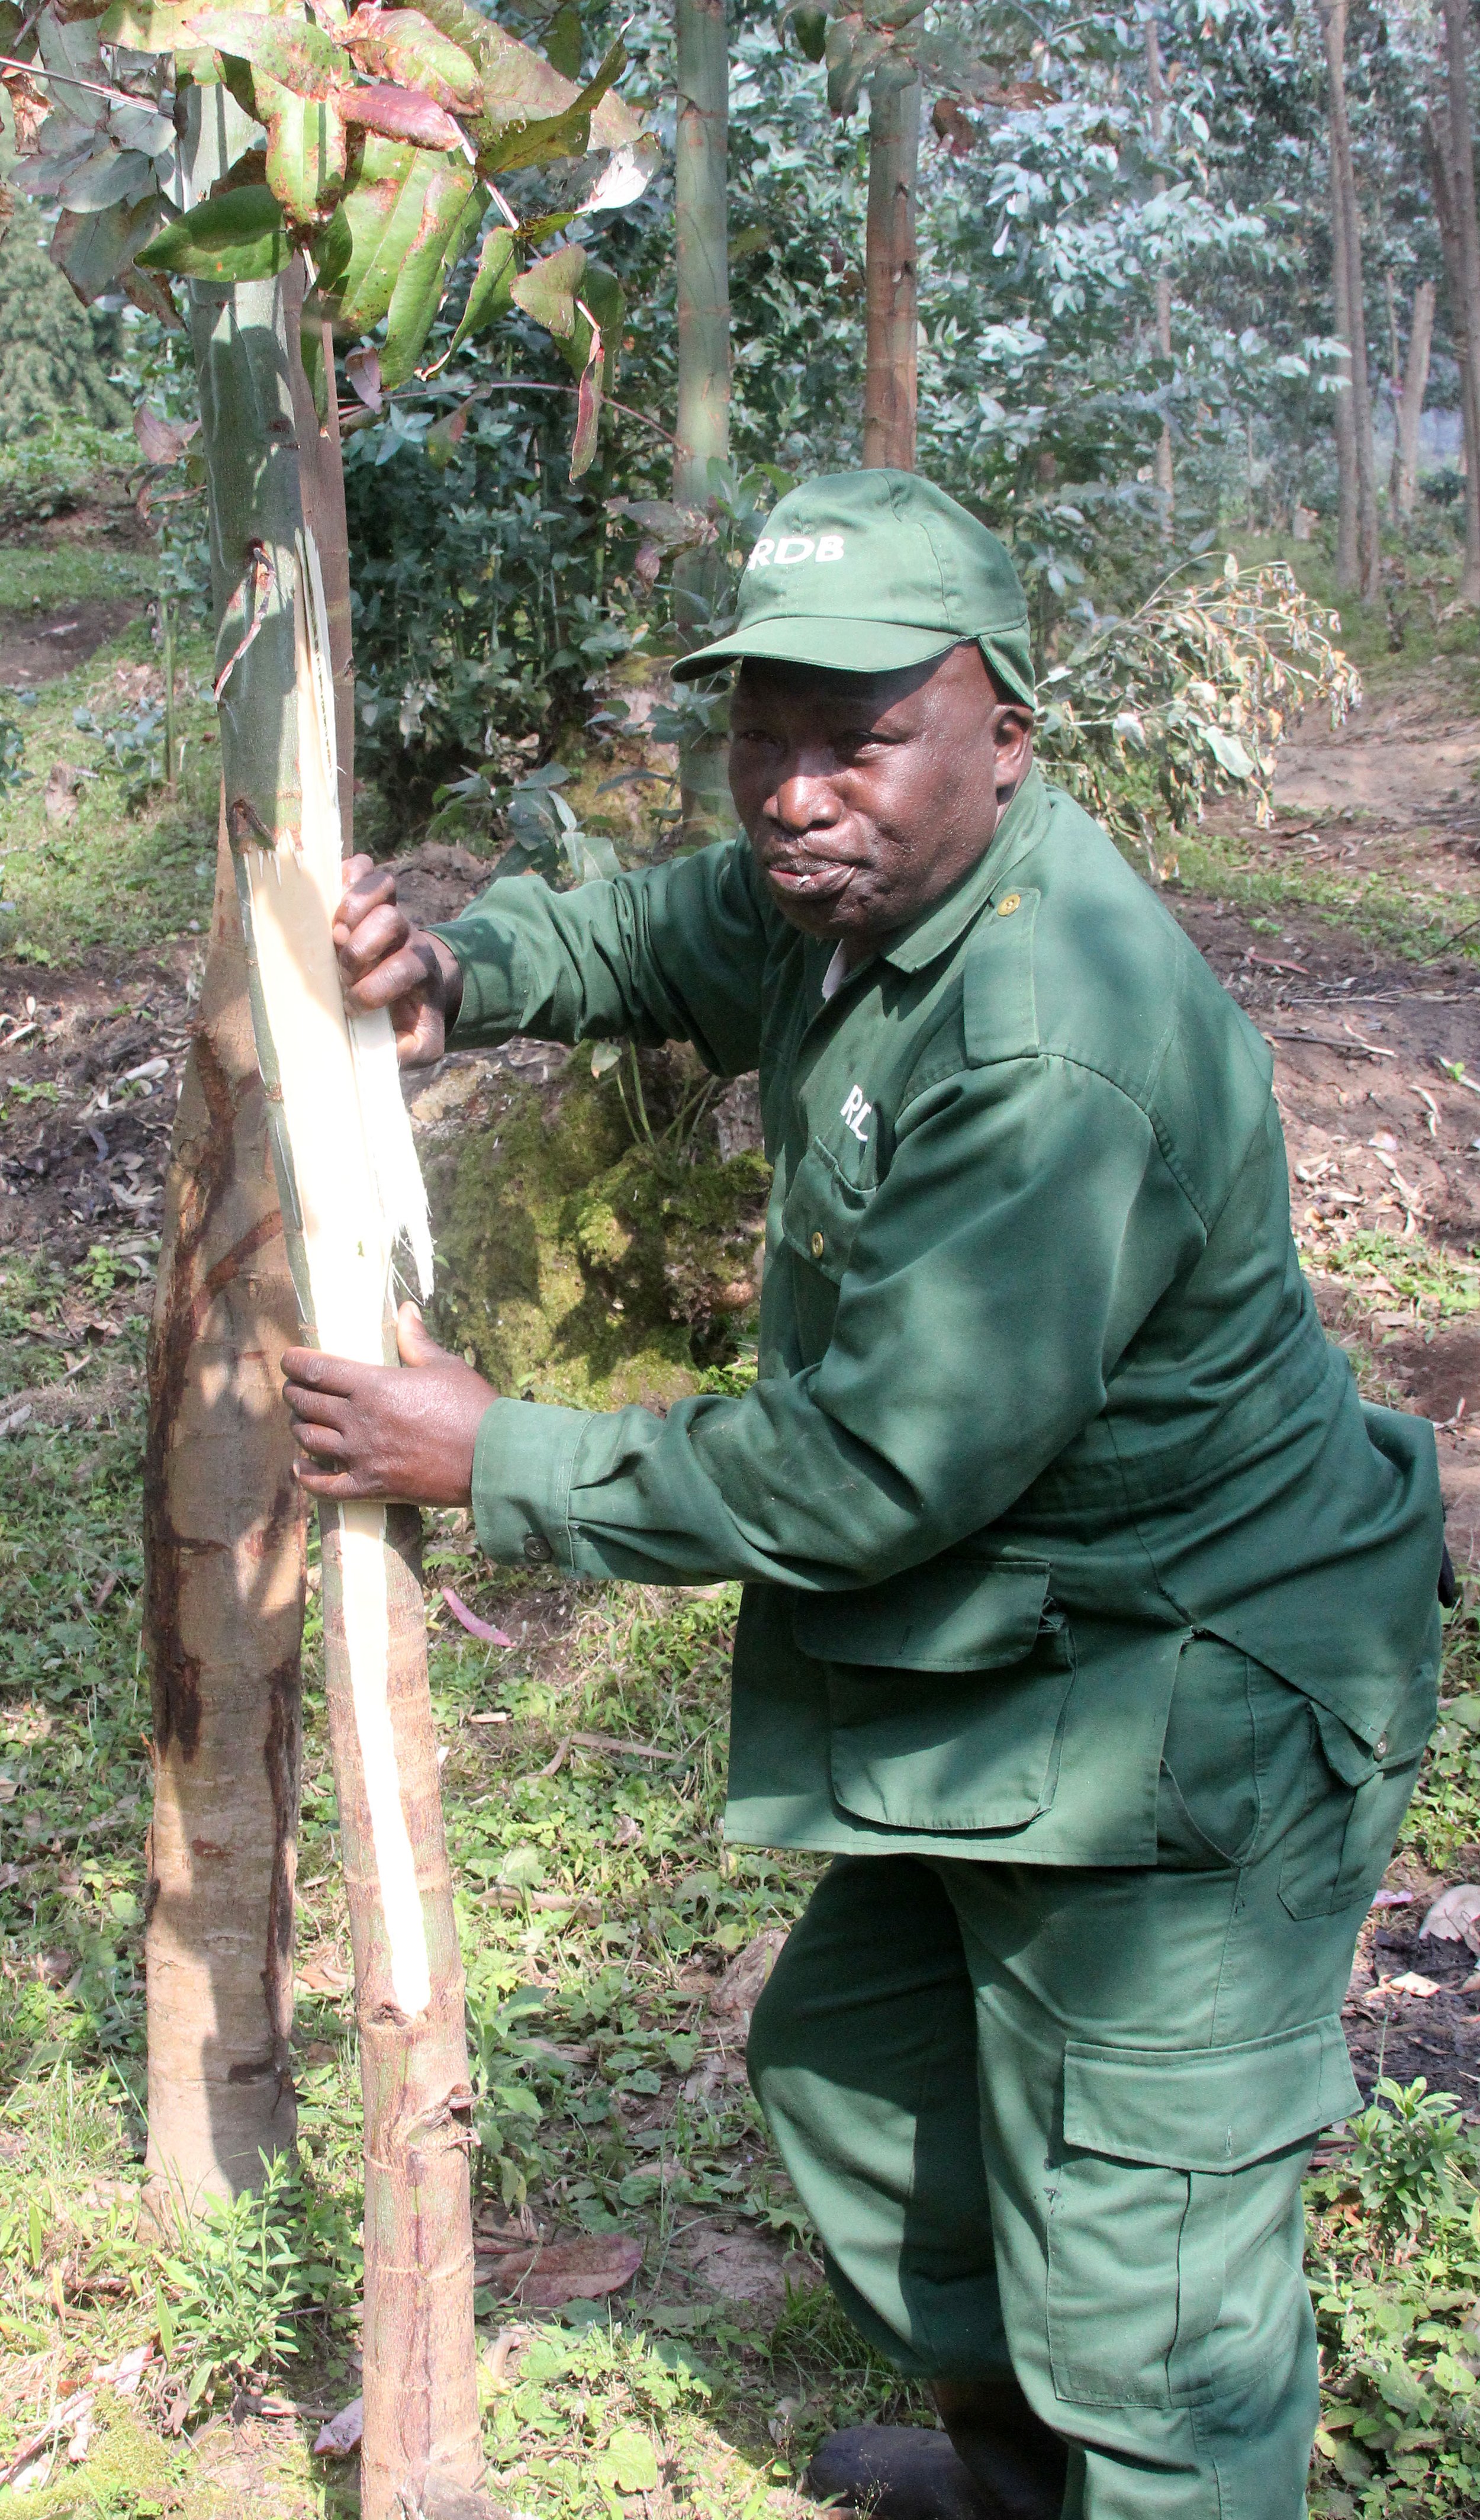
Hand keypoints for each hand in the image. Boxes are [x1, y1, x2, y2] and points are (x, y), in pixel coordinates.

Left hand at [283, 1303, 495, 1505]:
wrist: (492, 1459)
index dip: (295, 1362)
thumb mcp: (445, 1365)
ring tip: (302, 1420)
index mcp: (373, 1385)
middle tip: (295, 1388)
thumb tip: (406, 1309)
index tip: (289, 1359)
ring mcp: (361, 1456)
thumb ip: (416, 1340)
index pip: (316, 1369)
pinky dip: (306, 1477)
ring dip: (298, 1427)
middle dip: (294, 1392)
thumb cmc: (473, 1407)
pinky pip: (324, 1487)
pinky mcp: (371, 1487)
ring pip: (309, 1440)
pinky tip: (300, 1468)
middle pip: (306, 1403)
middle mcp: (359, 1420)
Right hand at [333, 853, 463, 1066]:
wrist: (420, 982)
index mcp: (421, 969)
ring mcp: (390, 909)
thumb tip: (391, 1051)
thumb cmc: (409, 1013)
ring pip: (379, 887)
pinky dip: (346, 876)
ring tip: (335, 938)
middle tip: (344, 972)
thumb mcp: (421, 1042)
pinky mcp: (372, 892)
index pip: (404, 968)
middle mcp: (408, 934)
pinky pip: (363, 868)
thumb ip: (413, 1051)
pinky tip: (332, 902)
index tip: (354, 1007)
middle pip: (389, 922)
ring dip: (349, 912)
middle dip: (359, 951)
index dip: (374, 988)